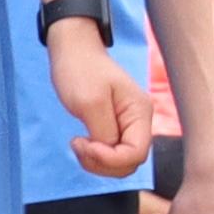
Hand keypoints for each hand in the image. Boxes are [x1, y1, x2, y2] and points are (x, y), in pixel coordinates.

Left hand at [49, 32, 155, 178]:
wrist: (73, 51)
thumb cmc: (80, 70)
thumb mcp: (89, 102)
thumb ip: (104, 132)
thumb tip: (109, 151)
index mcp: (140, 113)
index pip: (136, 153)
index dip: (110, 158)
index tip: (84, 144)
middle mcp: (139, 122)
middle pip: (130, 162)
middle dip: (102, 162)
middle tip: (78, 144)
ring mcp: (128, 125)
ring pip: (121, 162)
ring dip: (97, 162)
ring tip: (78, 143)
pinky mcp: (115, 127)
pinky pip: (112, 153)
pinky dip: (95, 156)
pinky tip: (82, 142)